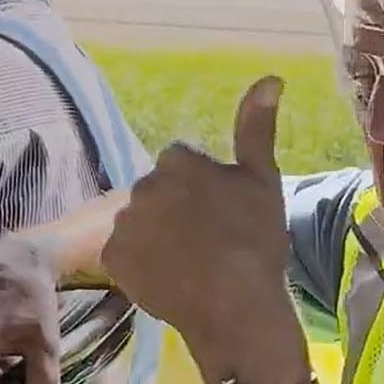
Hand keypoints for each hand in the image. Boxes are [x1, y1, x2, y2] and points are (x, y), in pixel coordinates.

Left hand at [101, 77, 291, 348]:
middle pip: (157, 193)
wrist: (236, 306)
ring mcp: (123, 221)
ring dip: (155, 235)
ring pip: (139, 222)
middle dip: (175, 210)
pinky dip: (139, 263)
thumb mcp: (263, 179)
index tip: (222, 216)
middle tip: (206, 242)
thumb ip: (257, 127)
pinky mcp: (112, 256)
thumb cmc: (255, 240)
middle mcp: (142, 183)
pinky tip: (167, 278)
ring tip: (188, 264)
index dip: (203, 192)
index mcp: (177, 159)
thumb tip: (271, 77)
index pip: (183, 166)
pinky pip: (124, 253)